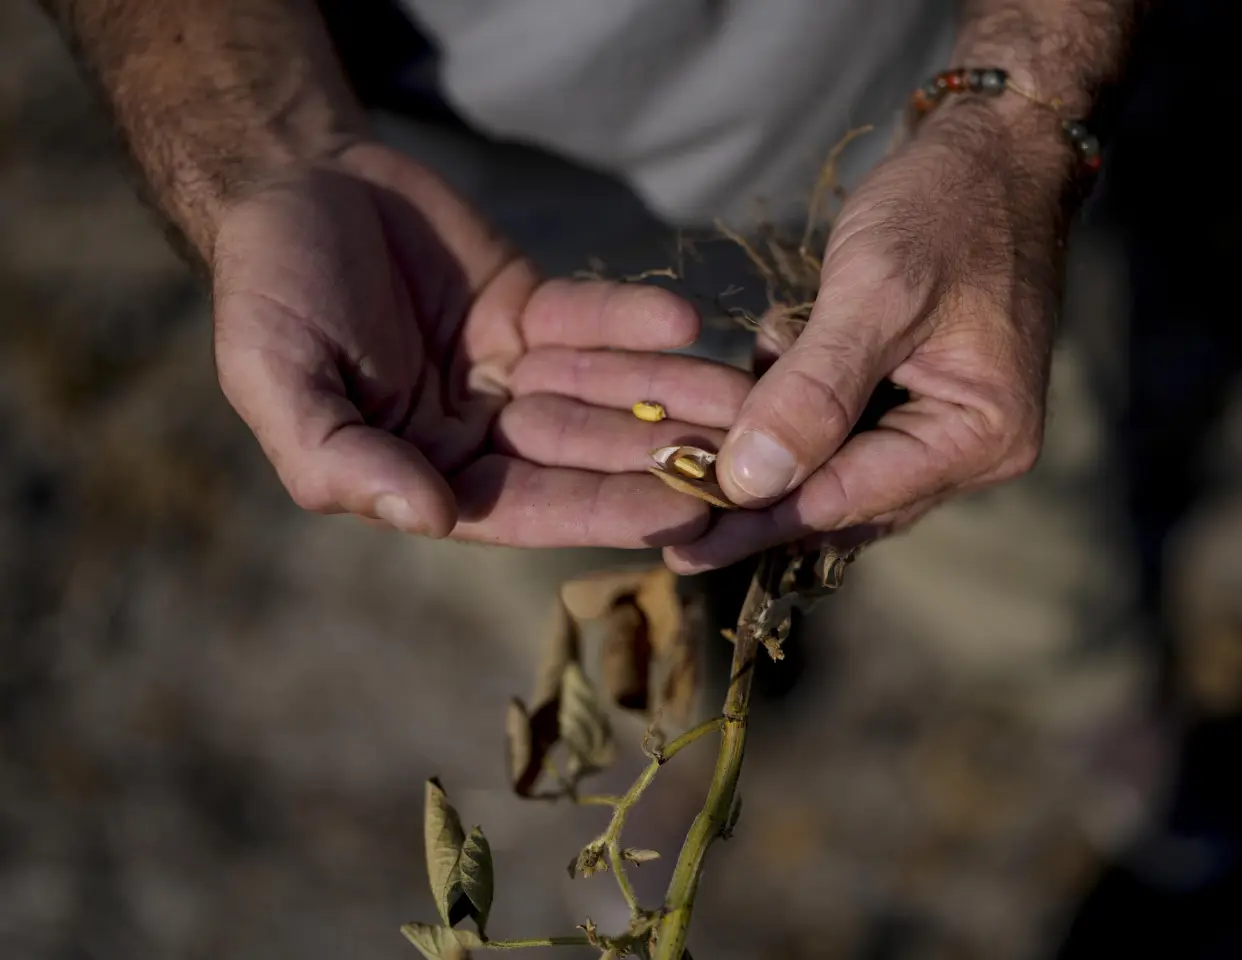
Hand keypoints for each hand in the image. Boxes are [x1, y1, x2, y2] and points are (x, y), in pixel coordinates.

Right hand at [212, 141, 752, 546]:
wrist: (291, 179)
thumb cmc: (268, 293)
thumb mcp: (278, 380)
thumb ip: (343, 459)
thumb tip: (429, 520)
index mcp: (428, 472)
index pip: (528, 506)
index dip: (602, 510)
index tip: (678, 514)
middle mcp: (481, 432)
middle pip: (585, 453)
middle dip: (660, 456)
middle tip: (742, 461)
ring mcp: (513, 369)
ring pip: (605, 388)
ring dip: (672, 392)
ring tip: (743, 395)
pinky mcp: (536, 306)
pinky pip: (593, 316)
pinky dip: (634, 317)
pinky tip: (686, 319)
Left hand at [665, 101, 1071, 570]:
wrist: (999, 146)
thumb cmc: (946, 205)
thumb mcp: (875, 291)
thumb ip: (813, 391)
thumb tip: (748, 484)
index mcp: (980, 434)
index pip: (851, 498)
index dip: (762, 517)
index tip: (685, 543)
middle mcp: (975, 449)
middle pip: (845, 499)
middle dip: (761, 489)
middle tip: (675, 510)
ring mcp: (952, 426)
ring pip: (839, 468)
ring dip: (777, 440)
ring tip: (717, 418)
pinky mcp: (926, 398)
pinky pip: (849, 431)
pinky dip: (799, 407)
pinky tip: (767, 364)